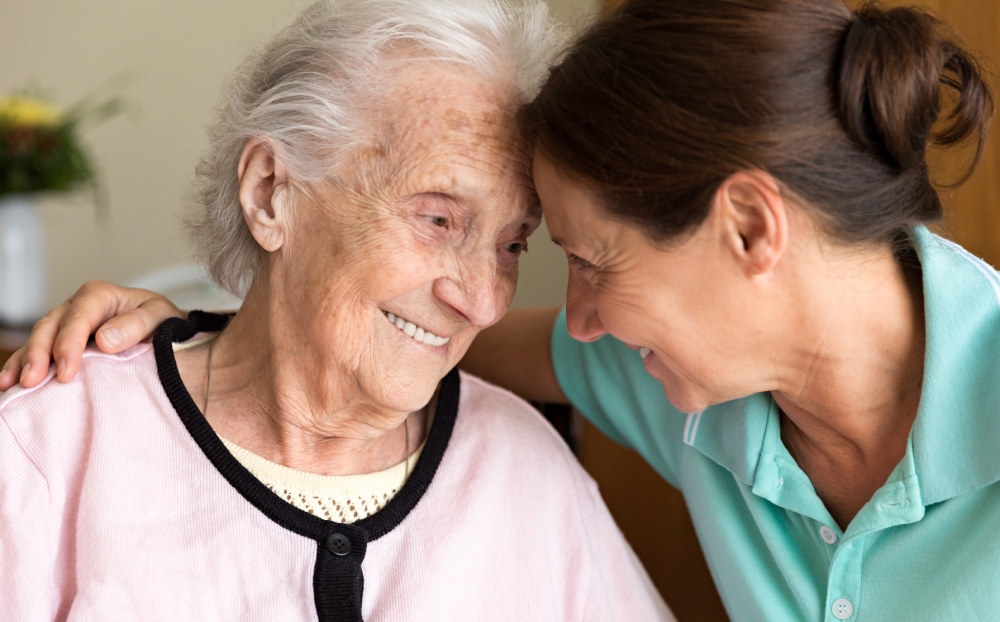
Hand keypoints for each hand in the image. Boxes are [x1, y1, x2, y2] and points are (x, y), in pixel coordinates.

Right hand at [0, 281, 184, 389]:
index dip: (69, 345)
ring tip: (14, 384)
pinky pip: (37, 351)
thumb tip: (105, 339)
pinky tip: (9, 382)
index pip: (79, 318)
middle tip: (34, 382)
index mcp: (100, 295)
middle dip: (39, 354)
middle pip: (50, 327)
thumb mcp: (160, 317)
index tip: (67, 373)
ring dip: (25, 361)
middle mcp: (77, 306)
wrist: (167, 330)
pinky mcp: (61, 340)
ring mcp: (66, 323)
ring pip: (38, 338)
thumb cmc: (163, 323)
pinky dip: (22, 364)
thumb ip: (136, 325)